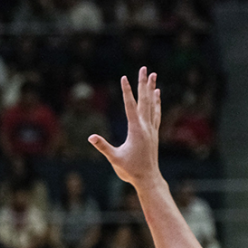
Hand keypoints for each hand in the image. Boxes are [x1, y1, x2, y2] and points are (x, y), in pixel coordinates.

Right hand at [89, 67, 161, 188]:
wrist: (148, 179)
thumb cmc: (130, 169)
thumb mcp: (114, 158)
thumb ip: (103, 146)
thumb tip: (90, 137)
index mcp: (136, 130)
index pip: (130, 106)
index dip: (126, 91)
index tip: (124, 77)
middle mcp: (146, 126)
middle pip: (144, 100)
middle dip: (143, 83)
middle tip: (143, 68)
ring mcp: (151, 129)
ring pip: (152, 104)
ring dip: (151, 88)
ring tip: (153, 75)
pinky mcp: (154, 132)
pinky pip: (156, 113)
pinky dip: (156, 102)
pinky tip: (157, 94)